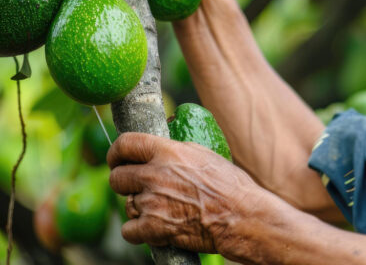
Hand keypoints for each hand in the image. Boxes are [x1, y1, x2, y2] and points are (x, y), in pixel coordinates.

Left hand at [107, 133, 258, 252]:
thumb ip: (177, 151)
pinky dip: (139, 232)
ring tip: (159, 209)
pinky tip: (155, 227)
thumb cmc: (230, 186)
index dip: (116, 152)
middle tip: (137, 188)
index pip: (126, 143)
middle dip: (124, 183)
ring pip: (126, 204)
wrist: (240, 216)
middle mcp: (156, 174)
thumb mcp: (204, 155)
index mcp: (169, 152)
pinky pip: (128, 230)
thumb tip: (160, 147)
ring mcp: (152, 202)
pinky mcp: (153, 227)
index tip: (116, 159)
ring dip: (138, 208)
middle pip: (117, 177)